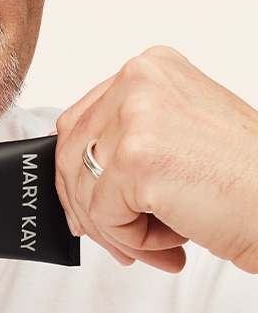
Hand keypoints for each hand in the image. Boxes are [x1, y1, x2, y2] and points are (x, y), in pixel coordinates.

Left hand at [55, 46, 257, 272]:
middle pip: (72, 148)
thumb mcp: (178, 133)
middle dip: (85, 200)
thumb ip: (127, 138)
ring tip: (155, 241)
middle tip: (112, 232)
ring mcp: (137, 117)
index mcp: (149, 68)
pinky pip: (103, 214)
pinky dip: (129, 240)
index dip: (77, 167)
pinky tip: (171, 243)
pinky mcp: (139, 160)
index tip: (86, 197)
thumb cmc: (246, 178)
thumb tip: (77, 170)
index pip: (82, 119)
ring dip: (112, 226)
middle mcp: (140, 81)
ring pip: (83, 184)